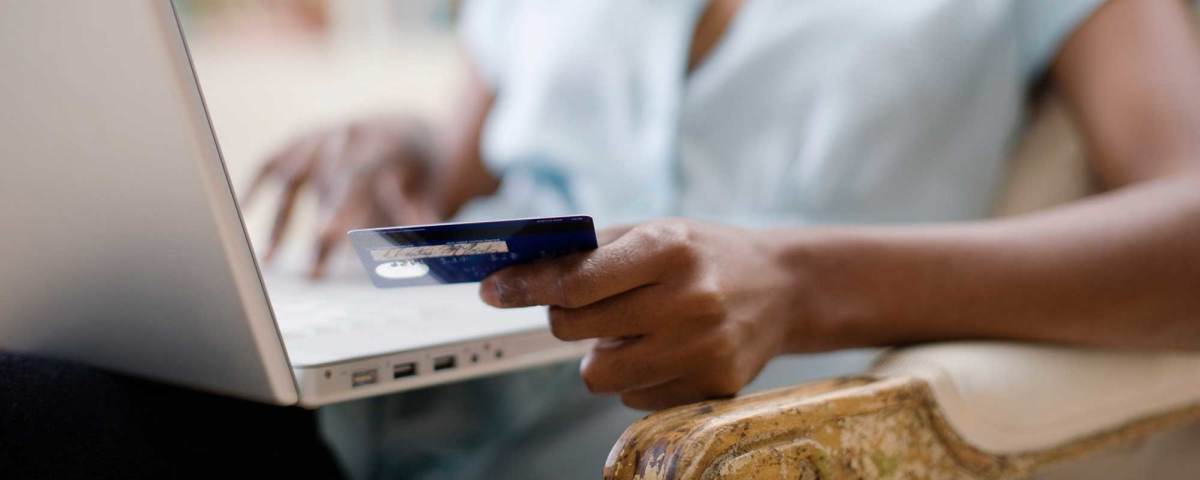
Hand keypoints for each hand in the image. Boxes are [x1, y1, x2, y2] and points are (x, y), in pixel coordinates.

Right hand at [244, 115, 442, 277]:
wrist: (411, 124)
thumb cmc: (424, 164)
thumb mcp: (435, 186)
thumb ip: (421, 215)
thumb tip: (409, 251)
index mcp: (386, 139)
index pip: (357, 173)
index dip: (340, 205)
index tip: (325, 238)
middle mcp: (350, 132)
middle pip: (324, 181)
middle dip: (315, 230)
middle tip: (311, 273)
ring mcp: (324, 133)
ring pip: (294, 176)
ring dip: (281, 220)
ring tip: (270, 260)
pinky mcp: (304, 140)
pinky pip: (274, 161)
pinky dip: (257, 186)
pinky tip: (242, 212)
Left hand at [479, 219, 803, 409]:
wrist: (784, 287)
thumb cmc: (705, 255)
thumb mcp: (656, 232)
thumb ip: (591, 250)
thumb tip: (517, 271)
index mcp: (668, 249)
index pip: (576, 280)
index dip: (525, 287)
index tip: (492, 290)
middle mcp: (688, 299)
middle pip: (575, 328)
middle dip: (564, 318)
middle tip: (583, 307)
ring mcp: (702, 348)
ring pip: (598, 375)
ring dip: (599, 355)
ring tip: (629, 331)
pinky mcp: (713, 386)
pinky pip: (633, 398)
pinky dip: (635, 377)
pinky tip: (663, 351)